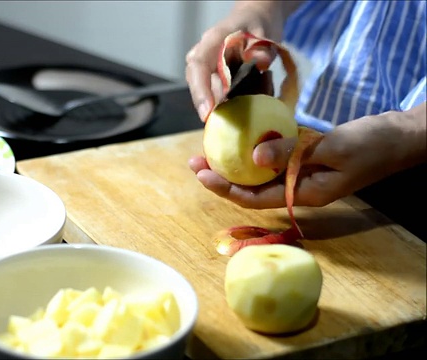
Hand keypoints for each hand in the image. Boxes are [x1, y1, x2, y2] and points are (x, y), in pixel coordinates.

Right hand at [185, 1, 294, 120]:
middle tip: (226, 123)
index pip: (198, 65)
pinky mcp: (214, 77)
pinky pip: (218, 94)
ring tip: (244, 112)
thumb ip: (262, 47)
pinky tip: (247, 104)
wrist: (256, 18)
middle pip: (197, 83)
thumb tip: (260, 62)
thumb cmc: (258, 23)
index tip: (207, 111)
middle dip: (209, 104)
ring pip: (208, 91)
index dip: (200, 90)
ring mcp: (208, 67)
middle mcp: (204, 54)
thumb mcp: (264, 30)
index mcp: (213, 40)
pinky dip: (231, 102)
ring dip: (224, 104)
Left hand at [189, 105, 426, 208]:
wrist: (400, 137)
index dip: (225, 189)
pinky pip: (272, 161)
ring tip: (207, 152)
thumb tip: (253, 159)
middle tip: (194, 161)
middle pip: (251, 189)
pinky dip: (253, 152)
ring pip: (259, 176)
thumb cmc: (373, 144)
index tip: (201, 174)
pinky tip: (239, 142)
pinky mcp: (305, 162)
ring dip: (233, 165)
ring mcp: (302, 176)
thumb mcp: (332, 146)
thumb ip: (293, 153)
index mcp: (304, 194)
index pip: (254, 198)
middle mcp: (298, 189)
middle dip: (220, 178)